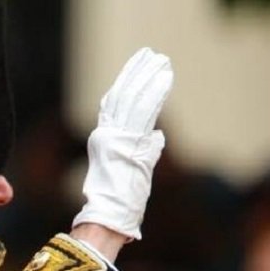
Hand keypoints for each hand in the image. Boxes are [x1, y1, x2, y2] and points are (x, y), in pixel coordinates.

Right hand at [72, 47, 172, 240]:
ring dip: (148, 78)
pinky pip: (144, 110)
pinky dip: (155, 92)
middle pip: (122, 96)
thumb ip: (145, 150)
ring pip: (133, 99)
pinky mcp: (128, 141)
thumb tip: (158, 137)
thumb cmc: (119, 203)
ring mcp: (117, 136)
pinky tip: (165, 78)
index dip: (125, 84)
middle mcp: (107, 134)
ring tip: (162, 61)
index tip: (136, 68)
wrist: (109, 215)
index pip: (114, 105)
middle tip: (150, 55)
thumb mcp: (134, 170)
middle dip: (136, 73)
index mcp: (105, 140)